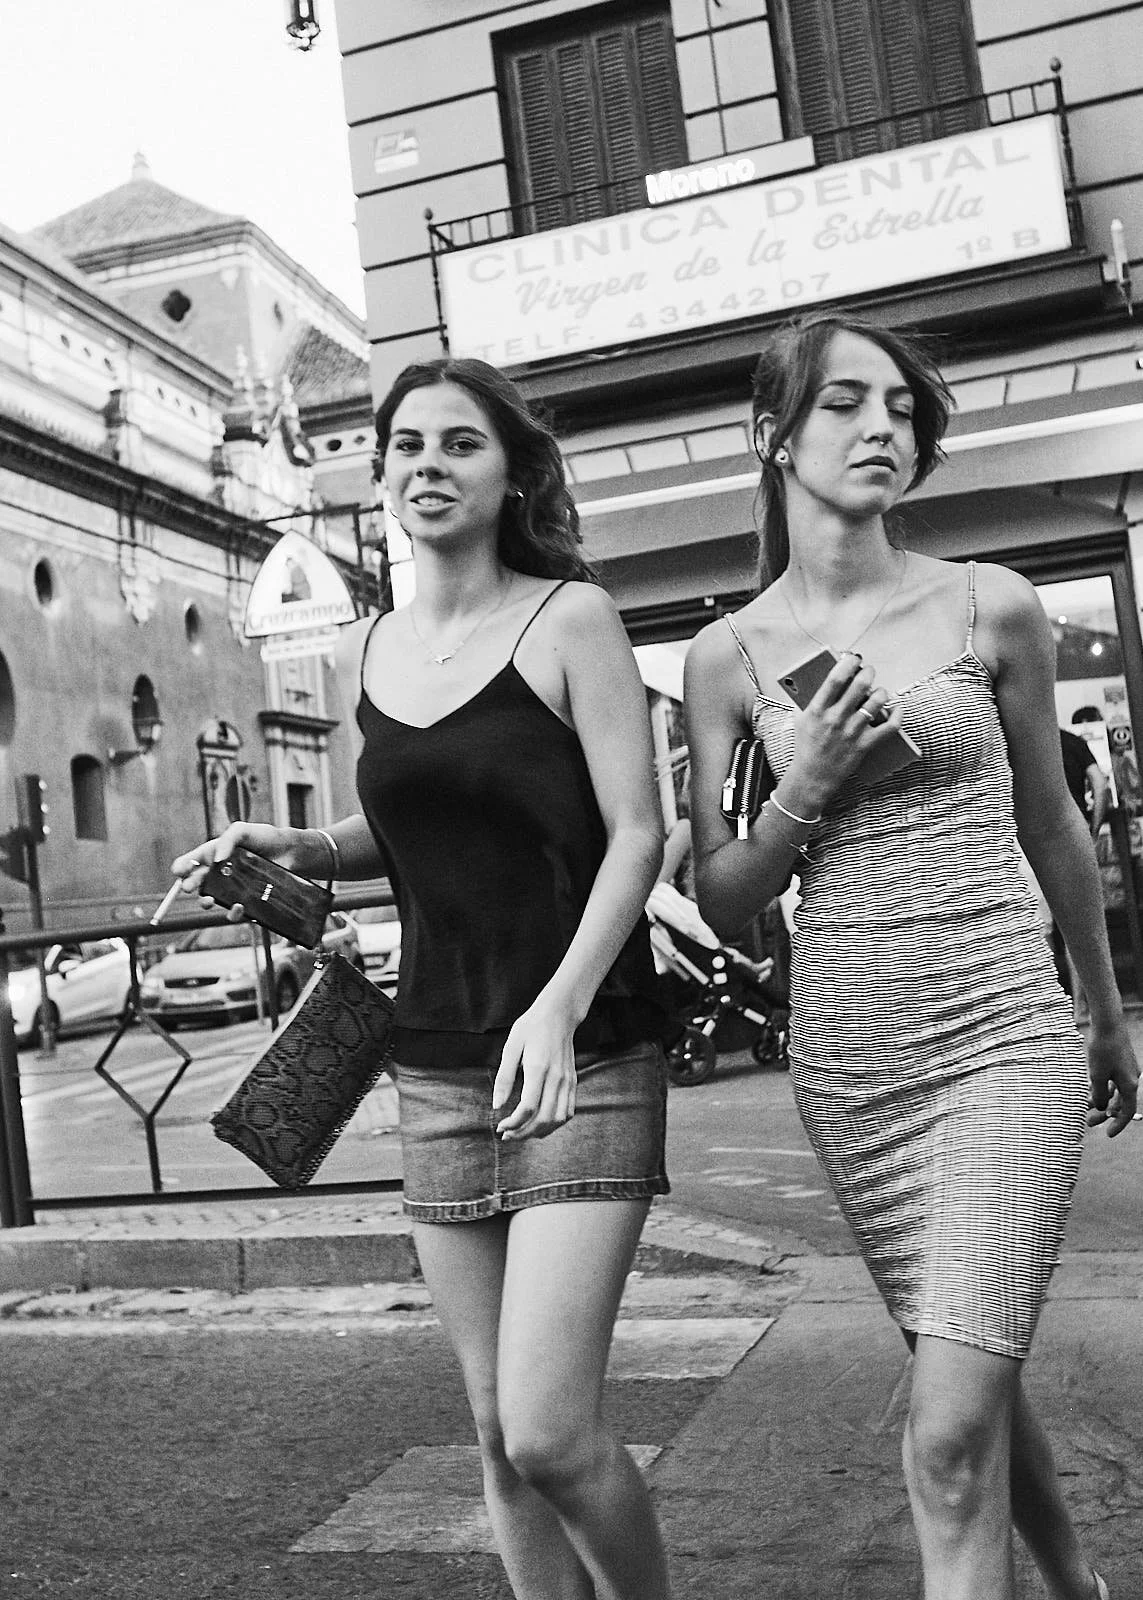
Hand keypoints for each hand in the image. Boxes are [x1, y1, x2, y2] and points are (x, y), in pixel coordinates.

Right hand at [171, 823, 301, 917]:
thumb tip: (217, 859)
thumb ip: (228, 839)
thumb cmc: (263, 837)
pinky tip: (238, 906)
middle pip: (196, 883)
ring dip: (205, 902)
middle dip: (189, 886)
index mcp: (212, 855)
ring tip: (208, 900)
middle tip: (189, 887)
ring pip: (211, 900)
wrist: (289, 851)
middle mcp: (218, 873)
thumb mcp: (243, 830)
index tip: (179, 871)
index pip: (190, 862)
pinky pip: (234, 911)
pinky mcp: (246, 899)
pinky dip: (233, 912)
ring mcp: (231, 887)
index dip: (181, 867)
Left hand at [492, 1001, 579, 1141]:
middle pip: (544, 1119)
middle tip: (507, 1135)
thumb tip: (497, 1105)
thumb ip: (504, 1077)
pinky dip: (555, 1124)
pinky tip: (540, 1123)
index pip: (528, 1107)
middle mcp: (556, 1078)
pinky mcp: (572, 1082)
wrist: (559, 1014)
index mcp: (538, 1068)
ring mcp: (567, 1081)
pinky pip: (568, 1111)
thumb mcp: (511, 1046)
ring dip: (540, 1132)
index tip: (500, 1126)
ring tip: (522, 1133)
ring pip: (558, 1119)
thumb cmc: (531, 1027)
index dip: (513, 1123)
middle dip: (523, 1134)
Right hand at [788, 654, 906, 804]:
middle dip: (868, 672)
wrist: (812, 777)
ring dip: (881, 692)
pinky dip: (897, 714)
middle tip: (869, 671)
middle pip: (859, 685)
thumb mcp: (801, 719)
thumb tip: (828, 676)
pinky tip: (896, 708)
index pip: (835, 678)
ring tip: (878, 692)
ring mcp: (851, 732)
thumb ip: (810, 698)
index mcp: (817, 710)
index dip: (848, 663)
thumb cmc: (806, 745)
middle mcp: (835, 719)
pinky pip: (889, 726)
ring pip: (876, 702)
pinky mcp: (864, 745)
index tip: (853, 658)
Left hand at [1086, 1017, 1139, 1136]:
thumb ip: (1100, 1094)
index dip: (1119, 1125)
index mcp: (1129, 1084)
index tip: (1108, 1134)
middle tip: (1089, 1123)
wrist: (1108, 1023)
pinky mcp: (1121, 1061)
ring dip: (1102, 1099)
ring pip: (1115, 1091)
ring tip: (1086, 1105)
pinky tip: (1090, 1088)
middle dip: (1105, 1113)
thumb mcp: (1097, 1075)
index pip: (1127, 1111)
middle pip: (1120, 1102)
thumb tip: (1102, 1107)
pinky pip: (1113, 1080)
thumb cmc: (1102, 1049)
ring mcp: (1127, 1069)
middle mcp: (1132, 1078)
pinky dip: (1103, 1086)